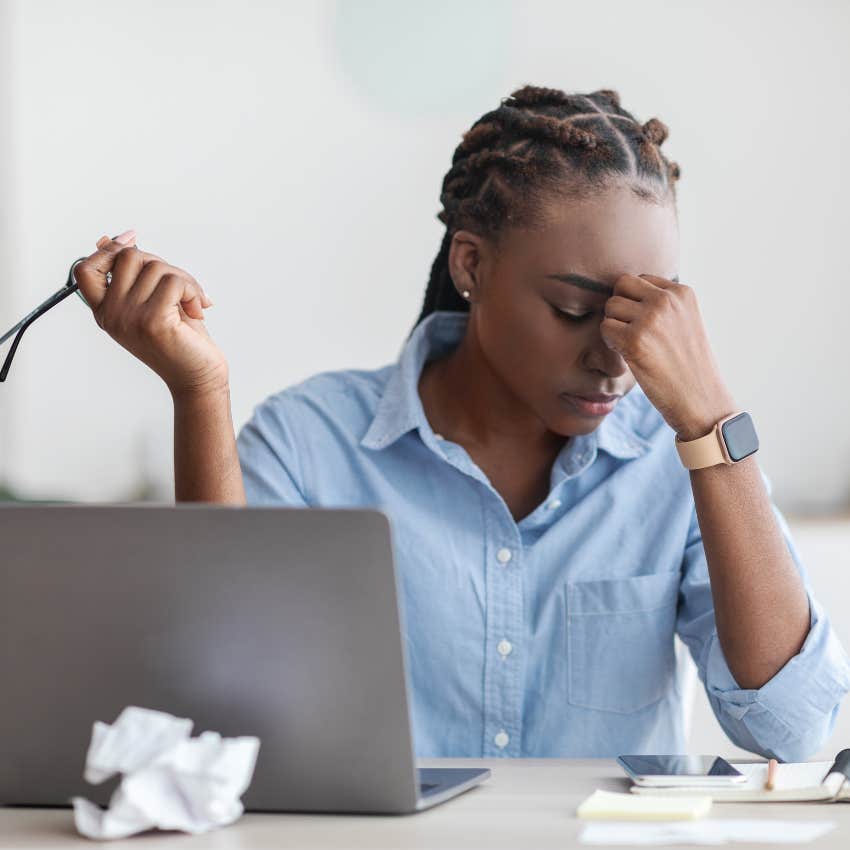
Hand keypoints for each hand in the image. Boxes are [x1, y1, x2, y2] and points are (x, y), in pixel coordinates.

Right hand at [74, 230, 228, 398]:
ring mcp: (129, 318)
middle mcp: (111, 315)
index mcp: (105, 311)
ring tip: (192, 303)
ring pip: (156, 267)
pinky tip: (198, 310)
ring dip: (184, 280)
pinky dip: (194, 290)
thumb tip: (110, 240)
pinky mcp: (153, 321)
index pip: (84, 269)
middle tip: (181, 288)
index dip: (108, 249)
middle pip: (129, 257)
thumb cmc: (180, 339)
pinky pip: (174, 282)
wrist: (198, 376)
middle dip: (162, 264)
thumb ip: (132, 276)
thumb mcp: (150, 302)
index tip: (132, 239)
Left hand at [600, 274, 736, 439]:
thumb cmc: (688, 365)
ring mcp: (650, 319)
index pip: (640, 279)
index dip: (634, 301)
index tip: (646, 324)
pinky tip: (628, 356)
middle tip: (631, 332)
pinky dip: (610, 343)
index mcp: (681, 292)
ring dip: (614, 326)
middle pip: (621, 286)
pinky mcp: (634, 340)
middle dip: (621, 308)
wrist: (700, 399)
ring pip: (610, 307)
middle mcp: (666, 300)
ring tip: (633, 346)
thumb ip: (662, 304)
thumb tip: (625, 293)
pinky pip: (605, 328)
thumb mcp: (684, 322)